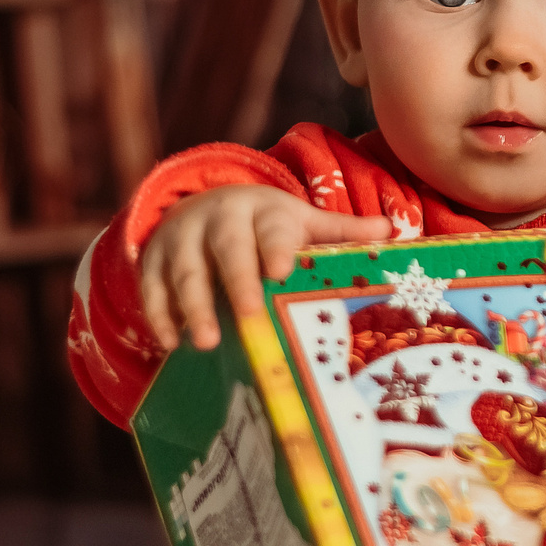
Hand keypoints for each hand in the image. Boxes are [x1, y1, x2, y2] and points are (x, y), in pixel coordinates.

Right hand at [139, 186, 393, 351]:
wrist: (204, 202)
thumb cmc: (266, 225)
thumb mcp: (301, 221)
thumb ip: (342, 230)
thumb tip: (394, 232)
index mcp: (262, 211)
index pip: (271, 228)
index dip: (276, 247)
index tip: (282, 271)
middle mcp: (219, 220)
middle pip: (227, 249)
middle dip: (236, 281)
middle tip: (247, 316)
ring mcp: (182, 238)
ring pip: (185, 271)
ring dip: (193, 306)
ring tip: (205, 343)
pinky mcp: (153, 259)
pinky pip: (151, 286)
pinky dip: (159, 314)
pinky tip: (171, 344)